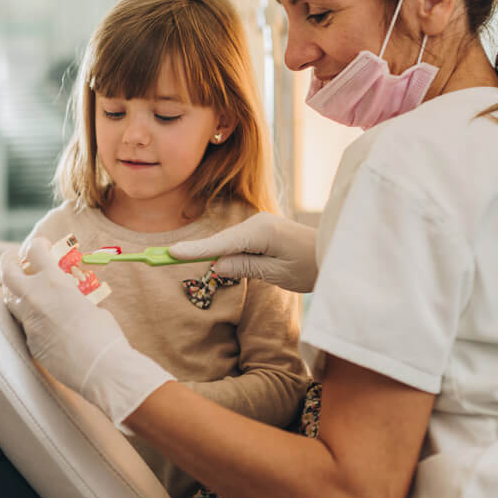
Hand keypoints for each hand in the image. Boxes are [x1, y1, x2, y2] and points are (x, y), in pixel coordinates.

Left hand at [0, 238, 173, 433]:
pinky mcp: (30, 342)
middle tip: (13, 258)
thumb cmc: (105, 333)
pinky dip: (30, 318)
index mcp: (54, 282)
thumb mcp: (91, 304)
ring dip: (15, 290)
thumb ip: (75, 297)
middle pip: (8, 272)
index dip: (38, 244)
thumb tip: (71, 300)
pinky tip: (44, 321)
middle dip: (9, 261)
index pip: (35, 252)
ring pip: (10, 300)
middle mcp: (35, 298)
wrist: (100, 367)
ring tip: (24, 288)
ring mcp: (29, 322)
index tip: (42, 245)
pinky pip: (24, 325)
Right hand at [169, 212, 317, 292]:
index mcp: (261, 232)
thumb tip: (217, 265)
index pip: (221, 244)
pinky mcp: (262, 231)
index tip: (170, 254)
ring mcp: (259, 225)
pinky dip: (226, 253)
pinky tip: (217, 262)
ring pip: (228, 244)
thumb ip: (245, 268)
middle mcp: (257, 223)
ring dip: (214, 255)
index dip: (194, 250)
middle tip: (162, 258)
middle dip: (198, 253)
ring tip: (186, 262)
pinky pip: (237, 244)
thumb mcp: (278, 274)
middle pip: (220, 242)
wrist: (335, 253)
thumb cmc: (311, 266)